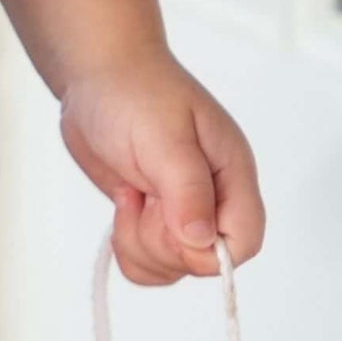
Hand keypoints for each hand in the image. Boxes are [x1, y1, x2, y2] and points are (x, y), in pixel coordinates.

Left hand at [58, 49, 264, 285]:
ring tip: (130, 195)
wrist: (97, 73)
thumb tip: (203, 241)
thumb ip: (186, 189)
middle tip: (141, 194)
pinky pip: (148, 263)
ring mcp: (181, 211)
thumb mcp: (163, 136)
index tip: (169, 222)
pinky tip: (123, 205)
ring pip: (172, 268)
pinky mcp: (152, 217)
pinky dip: (129, 246)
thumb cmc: (134, 91)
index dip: (209, 250)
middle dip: (161, 241)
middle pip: (202, 261)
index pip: (244, 241)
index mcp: (231, 175)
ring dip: (140, 243)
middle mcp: (213, 198)